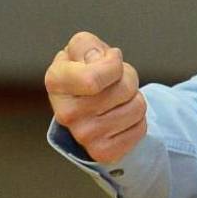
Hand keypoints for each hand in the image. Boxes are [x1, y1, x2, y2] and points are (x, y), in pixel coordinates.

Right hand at [44, 31, 146, 162]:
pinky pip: (140, 129)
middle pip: (123, 89)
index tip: (110, 59)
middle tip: (114, 83)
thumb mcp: (83, 49)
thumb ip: (87, 45)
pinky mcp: (102, 152)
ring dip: (134, 98)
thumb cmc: (89, 72)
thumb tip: (97, 59)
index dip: (113, 64)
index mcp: (56, 81)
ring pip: (137, 108)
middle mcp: (65, 113)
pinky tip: (120, 117)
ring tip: (117, 99)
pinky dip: (138, 120)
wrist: (92, 107)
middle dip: (128, 79)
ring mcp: (83, 136)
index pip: (93, 79)